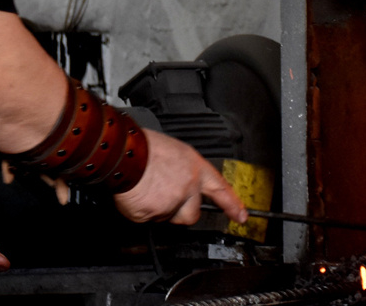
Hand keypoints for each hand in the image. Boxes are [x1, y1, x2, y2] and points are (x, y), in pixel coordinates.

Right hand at [112, 129, 248, 224]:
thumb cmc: (143, 145)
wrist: (124, 152)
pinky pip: (149, 219)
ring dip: (159, 210)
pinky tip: (137, 194)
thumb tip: (180, 181)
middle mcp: (188, 186)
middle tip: (164, 197)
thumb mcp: (174, 150)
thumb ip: (183, 171)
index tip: (241, 216)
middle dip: (181, 211)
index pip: (220, 189)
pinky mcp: (154, 213)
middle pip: (193, 213)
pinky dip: (141, 210)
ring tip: (147, 189)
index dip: (232, 204)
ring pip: (169, 217)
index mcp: (195, 167)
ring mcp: (172, 202)